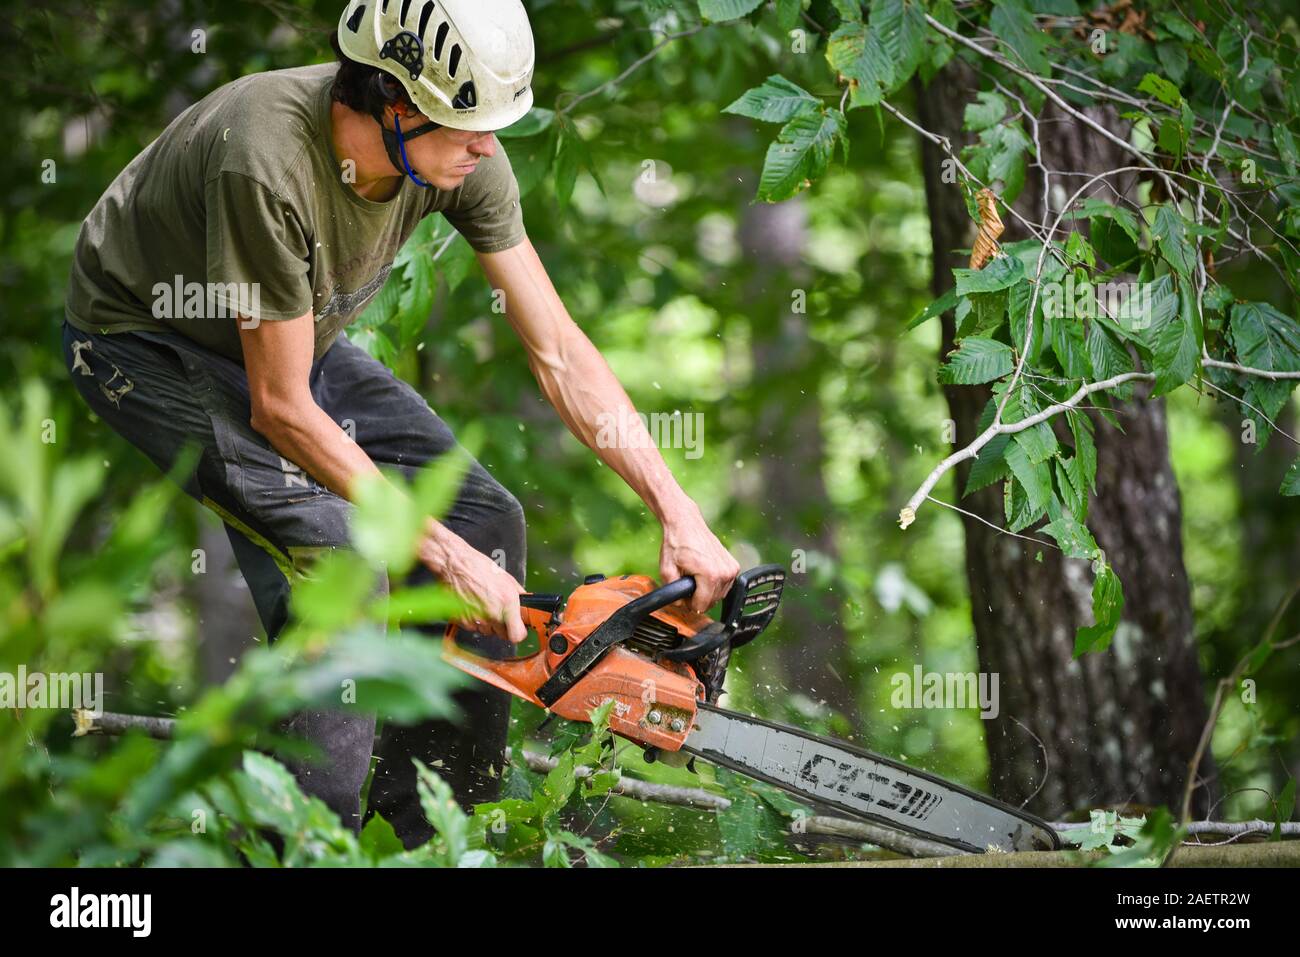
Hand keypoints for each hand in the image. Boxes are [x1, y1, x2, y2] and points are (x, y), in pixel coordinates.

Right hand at [420, 524, 527, 644]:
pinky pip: (473, 627)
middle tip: (498, 612)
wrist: (455, 565)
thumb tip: (525, 603)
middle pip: (502, 634)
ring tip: (483, 604)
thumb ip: (519, 594)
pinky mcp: (463, 621)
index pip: (517, 635)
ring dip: (487, 623)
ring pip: (487, 631)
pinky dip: (473, 620)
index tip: (517, 628)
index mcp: (507, 603)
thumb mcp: (506, 578)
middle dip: (502, 626)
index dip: (518, 632)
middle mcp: (493, 614)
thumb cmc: (478, 567)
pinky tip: (472, 605)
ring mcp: (477, 619)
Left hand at [658, 500, 740, 613]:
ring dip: (707, 591)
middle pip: (711, 602)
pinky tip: (704, 573)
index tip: (683, 592)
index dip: (689, 603)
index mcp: (710, 575)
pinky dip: (715, 584)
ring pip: (719, 595)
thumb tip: (680, 605)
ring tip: (695, 576)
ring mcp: (731, 569)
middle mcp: (725, 572)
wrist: (686, 524)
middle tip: (687, 582)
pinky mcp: (734, 566)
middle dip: (698, 597)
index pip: (701, 605)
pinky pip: (725, 585)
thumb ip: (671, 592)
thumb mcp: (666, 569)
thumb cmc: (677, 543)